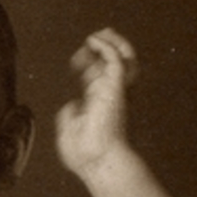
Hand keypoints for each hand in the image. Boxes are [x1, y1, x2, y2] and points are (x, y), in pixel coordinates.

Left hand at [56, 28, 138, 179]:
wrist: (96, 162)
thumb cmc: (85, 153)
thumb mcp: (70, 130)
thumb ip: (70, 115)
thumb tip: (72, 106)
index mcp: (100, 103)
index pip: (98, 75)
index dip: (89, 63)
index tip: (76, 60)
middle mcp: (111, 94)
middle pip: (113, 63)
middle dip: (103, 48)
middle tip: (91, 41)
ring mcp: (115, 91)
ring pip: (126, 59)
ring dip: (114, 43)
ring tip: (100, 34)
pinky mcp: (116, 89)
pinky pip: (117, 61)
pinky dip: (107, 47)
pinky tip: (93, 41)